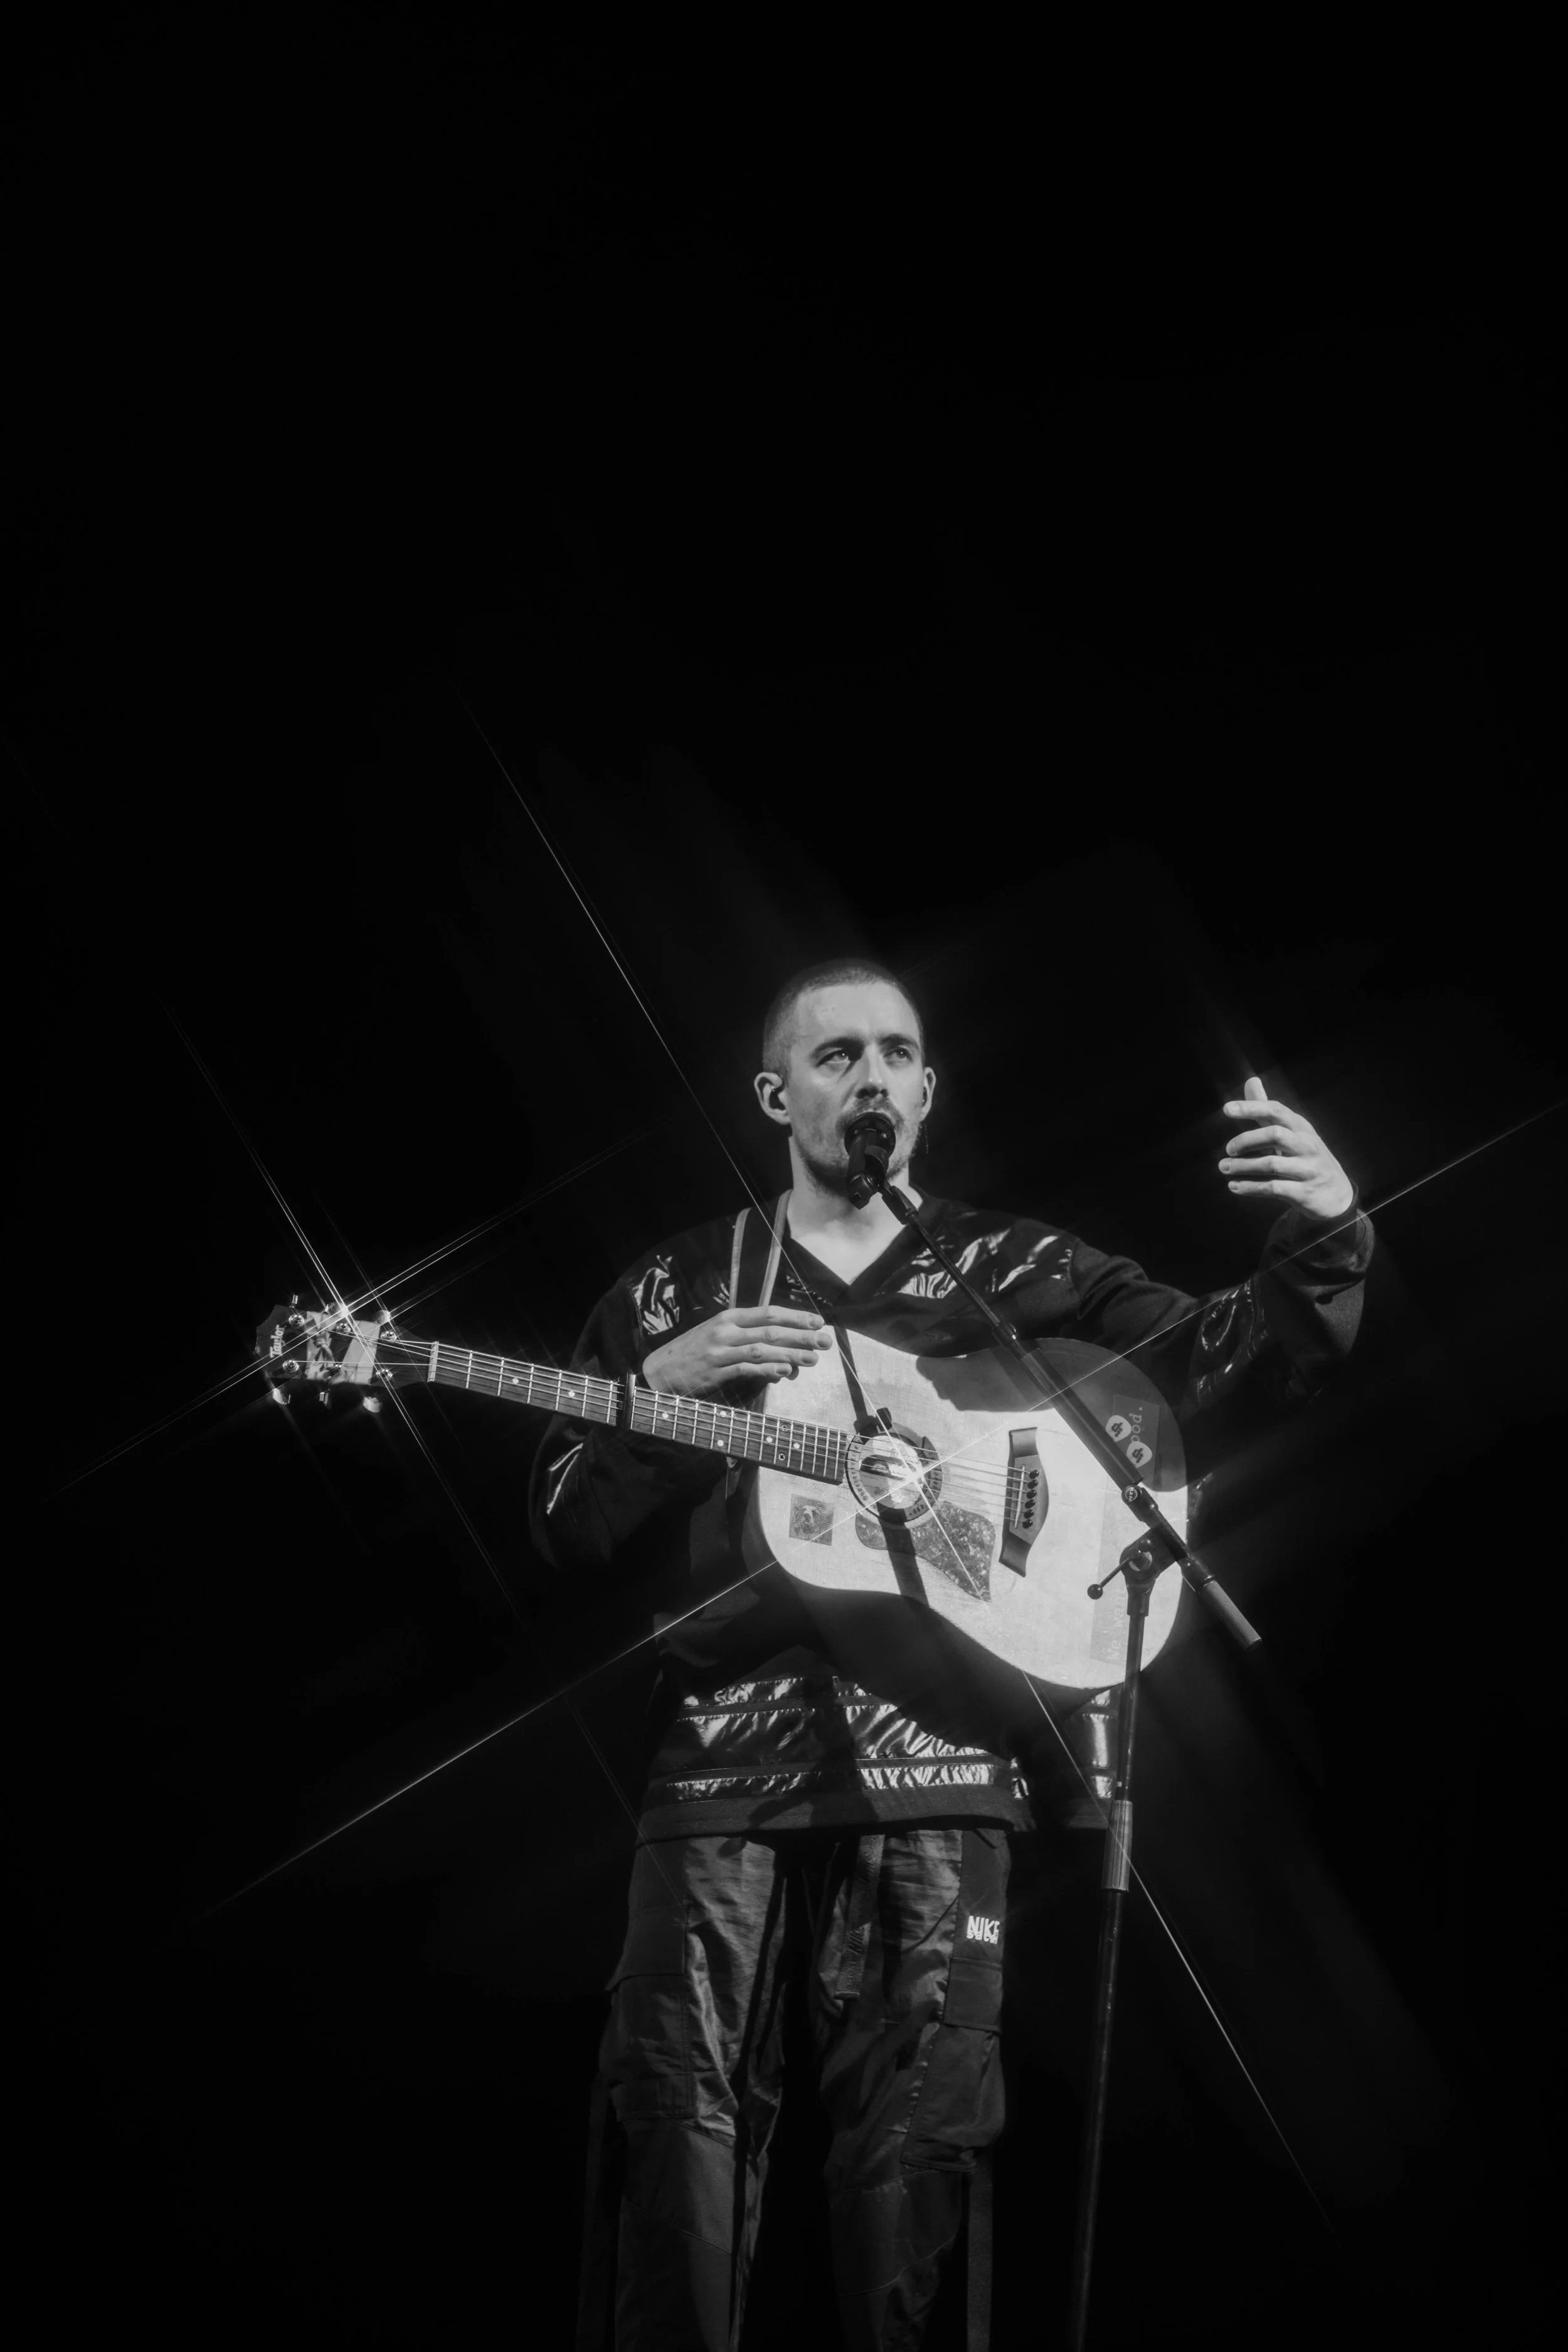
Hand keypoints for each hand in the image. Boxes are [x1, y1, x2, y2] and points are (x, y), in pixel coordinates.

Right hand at [641, 1304, 834, 1397]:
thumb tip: (781, 1351)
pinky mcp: (716, 1371)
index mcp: (729, 1317)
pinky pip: (747, 1368)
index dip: (795, 1316)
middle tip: (825, 1341)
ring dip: (790, 1353)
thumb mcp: (718, 1335)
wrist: (660, 1371)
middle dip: (801, 1335)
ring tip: (812, 1359)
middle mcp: (726, 1331)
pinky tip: (784, 1371)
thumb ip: (747, 1339)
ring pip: (762, 1349)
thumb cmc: (694, 1352)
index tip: (818, 1321)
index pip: (768, 1313)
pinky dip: (767, 1369)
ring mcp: (720, 1351)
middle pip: (771, 1330)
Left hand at [1219, 1076, 1354, 1221]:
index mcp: (1301, 1128)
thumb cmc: (1307, 1158)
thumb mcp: (1292, 1132)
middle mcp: (1307, 1145)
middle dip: (1246, 1140)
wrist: (1337, 1195)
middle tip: (1228, 1150)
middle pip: (1275, 1134)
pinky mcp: (1304, 1192)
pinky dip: (1251, 1187)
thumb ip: (1268, 1111)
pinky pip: (1273, 1188)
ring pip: (1271, 1164)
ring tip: (1224, 1167)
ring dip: (1243, 1166)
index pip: (1276, 1111)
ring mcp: (1308, 1169)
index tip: (1226, 1109)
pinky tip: (1234, 1187)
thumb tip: (1251, 1080)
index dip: (1251, 1108)